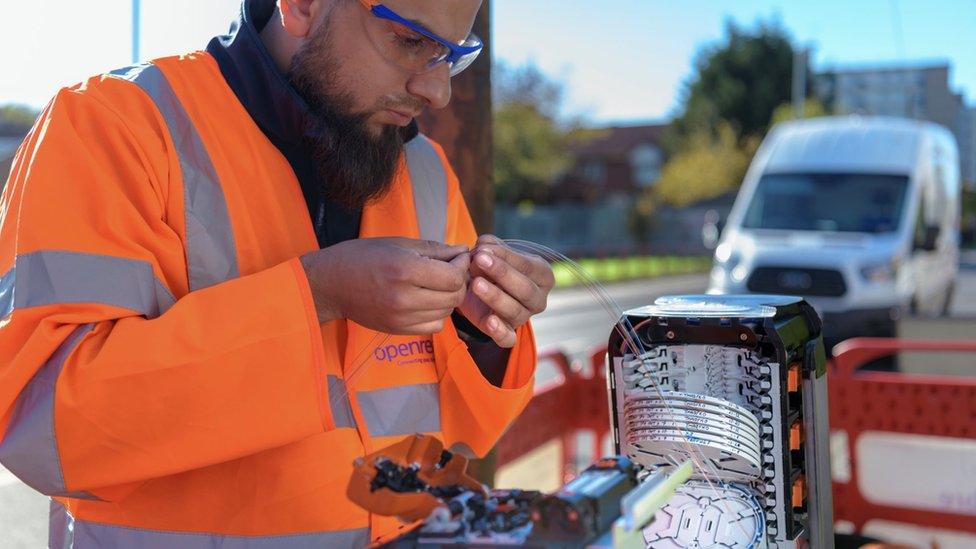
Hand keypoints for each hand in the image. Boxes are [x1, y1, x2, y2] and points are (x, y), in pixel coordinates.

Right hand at [301, 238, 469, 334]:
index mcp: (404, 269)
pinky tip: (428, 300)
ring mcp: (401, 317)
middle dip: (460, 281)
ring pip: (447, 312)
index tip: (459, 256)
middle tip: (453, 270)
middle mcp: (405, 297)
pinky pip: (434, 326)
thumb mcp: (398, 243)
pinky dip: (438, 314)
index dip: (462, 266)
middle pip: (454, 297)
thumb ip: (434, 249)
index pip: (453, 276)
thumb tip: (463, 250)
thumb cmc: (361, 256)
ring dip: (450, 298)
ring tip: (439, 283)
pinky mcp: (398, 330)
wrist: (330, 284)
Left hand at [457, 235, 553, 346]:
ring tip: (476, 283)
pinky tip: (489, 322)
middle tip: (479, 260)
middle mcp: (538, 299)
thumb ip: (489, 246)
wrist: (480, 288)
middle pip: (526, 290)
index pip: (528, 266)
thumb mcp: (493, 252)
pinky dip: (500, 332)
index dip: (506, 257)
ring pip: (515, 311)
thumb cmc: (493, 266)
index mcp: (543, 275)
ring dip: (495, 297)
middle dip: (502, 274)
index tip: (483, 249)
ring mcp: (524, 317)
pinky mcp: (508, 333)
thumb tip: (484, 246)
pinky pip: (508, 339)